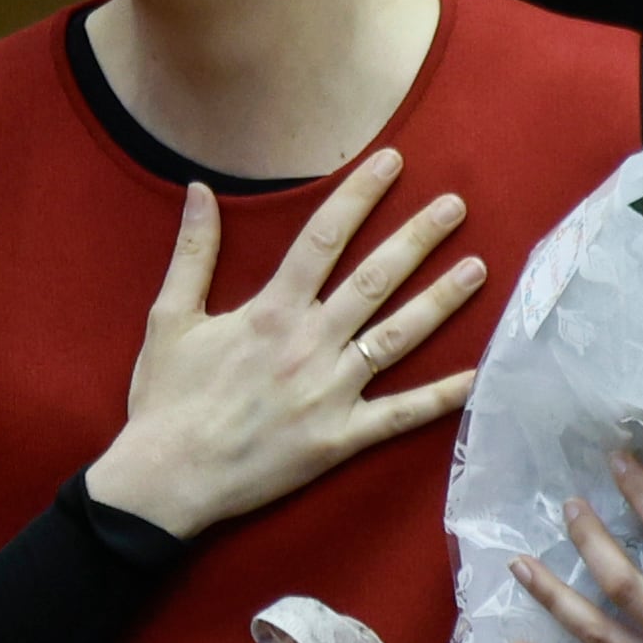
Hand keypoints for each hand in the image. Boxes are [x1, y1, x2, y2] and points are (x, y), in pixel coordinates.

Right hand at [85, 156, 486, 538]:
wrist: (164, 481)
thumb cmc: (164, 400)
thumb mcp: (169, 318)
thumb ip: (193, 253)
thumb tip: (199, 191)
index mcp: (270, 312)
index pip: (325, 238)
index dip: (360, 196)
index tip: (393, 162)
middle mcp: (308, 344)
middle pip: (374, 280)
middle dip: (418, 238)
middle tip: (457, 206)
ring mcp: (329, 393)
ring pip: (397, 338)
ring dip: (440, 301)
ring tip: (477, 268)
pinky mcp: (339, 439)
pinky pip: (399, 415)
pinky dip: (441, 398)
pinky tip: (478, 375)